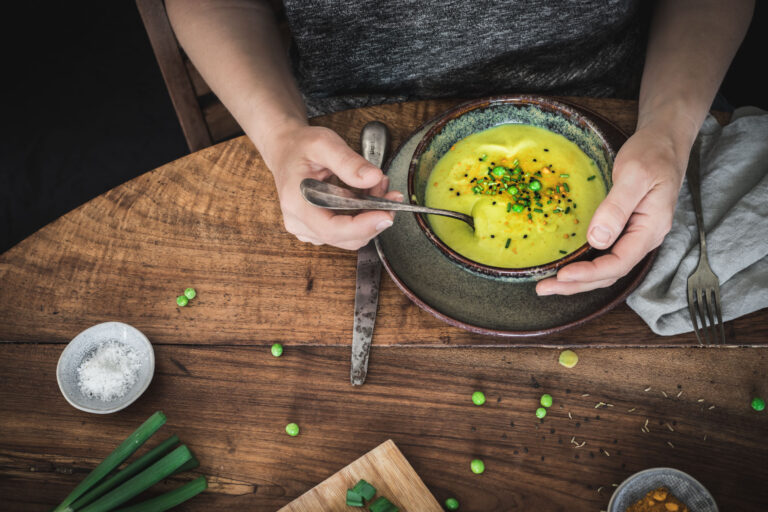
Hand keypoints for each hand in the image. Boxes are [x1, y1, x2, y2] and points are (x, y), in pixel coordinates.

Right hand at [263, 122, 402, 249]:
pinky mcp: (317, 230)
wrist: (285, 150)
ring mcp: (308, 229)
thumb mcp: (324, 143)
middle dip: (373, 218)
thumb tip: (373, 178)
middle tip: (390, 193)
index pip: (332, 229)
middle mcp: (300, 222)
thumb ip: (349, 161)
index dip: (363, 226)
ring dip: (370, 216)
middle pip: (346, 237)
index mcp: (297, 203)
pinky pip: (347, 232)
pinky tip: (367, 196)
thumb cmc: (300, 147)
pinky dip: (363, 217)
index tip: (386, 214)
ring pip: (351, 237)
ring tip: (377, 187)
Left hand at [536, 127, 687, 294]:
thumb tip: (597, 240)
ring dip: (578, 280)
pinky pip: (604, 254)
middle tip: (544, 288)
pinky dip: (584, 264)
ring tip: (548, 284)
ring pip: (606, 267)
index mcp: (651, 228)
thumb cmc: (652, 154)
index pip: (619, 263)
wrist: (664, 142)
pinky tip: (565, 266)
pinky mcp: (624, 229)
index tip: (562, 276)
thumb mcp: (634, 175)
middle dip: (577, 284)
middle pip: (610, 273)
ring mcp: (634, 235)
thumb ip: (617, 207)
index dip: (589, 274)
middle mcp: (644, 238)